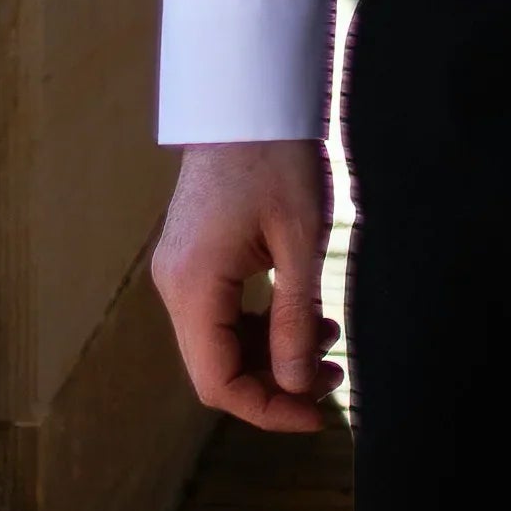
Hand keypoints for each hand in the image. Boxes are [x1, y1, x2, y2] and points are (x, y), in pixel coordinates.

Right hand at [151, 137, 341, 430]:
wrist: (248, 96)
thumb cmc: (277, 158)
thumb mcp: (299, 242)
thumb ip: (295, 319)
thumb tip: (298, 385)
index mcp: (191, 286)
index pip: (218, 382)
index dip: (268, 409)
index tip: (318, 415)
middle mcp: (174, 285)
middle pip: (217, 367)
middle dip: (276, 383)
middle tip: (335, 377)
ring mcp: (180, 270)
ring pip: (221, 342)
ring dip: (272, 353)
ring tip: (330, 340)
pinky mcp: (195, 257)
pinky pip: (222, 313)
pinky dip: (261, 325)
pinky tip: (306, 316)